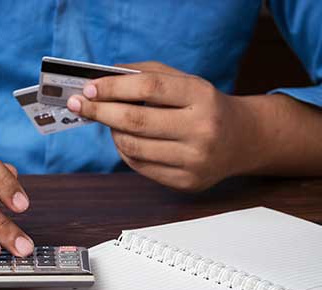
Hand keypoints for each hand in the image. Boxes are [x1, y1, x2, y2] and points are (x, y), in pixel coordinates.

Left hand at [66, 62, 259, 190]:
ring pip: (133, 147)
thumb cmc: (206, 106)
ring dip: (112, 133)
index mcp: (202, 96)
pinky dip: (125, 151)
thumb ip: (147, 74)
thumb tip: (103, 79)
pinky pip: (139, 167)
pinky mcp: (186, 182)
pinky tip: (126, 140)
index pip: (149, 88)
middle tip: (79, 105)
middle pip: (135, 121)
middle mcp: (202, 129)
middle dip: (100, 111)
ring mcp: (194, 160)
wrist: (243, 140)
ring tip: (109, 122)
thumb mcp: (186, 82)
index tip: (89, 88)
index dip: (113, 87)